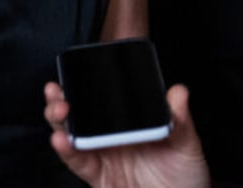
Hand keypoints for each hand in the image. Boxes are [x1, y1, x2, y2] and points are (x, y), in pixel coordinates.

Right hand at [44, 82, 209, 187]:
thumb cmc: (184, 176)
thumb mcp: (186, 144)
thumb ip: (180, 119)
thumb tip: (179, 91)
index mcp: (127, 120)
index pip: (100, 95)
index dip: (83, 80)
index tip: (75, 67)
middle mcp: (109, 134)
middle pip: (77, 110)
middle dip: (60, 96)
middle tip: (56, 89)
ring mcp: (100, 153)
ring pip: (69, 131)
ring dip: (57, 118)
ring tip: (58, 109)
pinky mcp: (96, 174)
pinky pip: (76, 160)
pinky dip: (66, 149)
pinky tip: (61, 139)